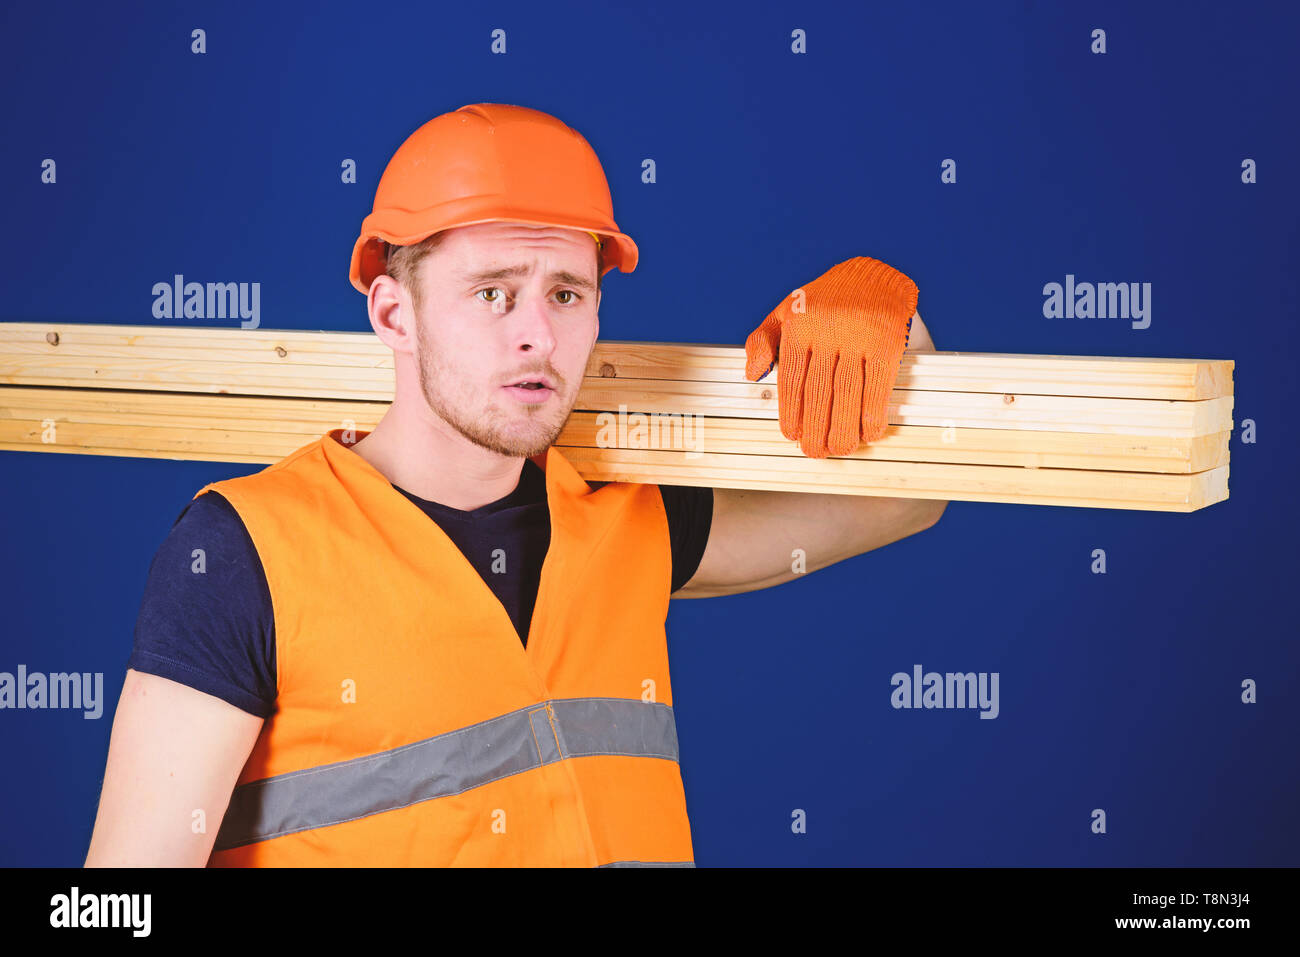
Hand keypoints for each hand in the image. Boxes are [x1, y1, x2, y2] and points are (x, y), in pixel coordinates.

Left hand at [744, 256, 917, 457]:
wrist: (874, 275)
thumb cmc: (826, 299)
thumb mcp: (785, 311)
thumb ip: (762, 340)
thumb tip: (751, 372)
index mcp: (799, 326)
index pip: (791, 379)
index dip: (791, 413)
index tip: (792, 435)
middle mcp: (827, 332)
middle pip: (818, 392)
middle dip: (815, 429)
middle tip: (815, 451)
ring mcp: (858, 337)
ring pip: (847, 394)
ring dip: (843, 429)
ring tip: (840, 449)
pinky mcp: (886, 343)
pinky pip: (877, 386)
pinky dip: (873, 414)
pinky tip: (869, 432)